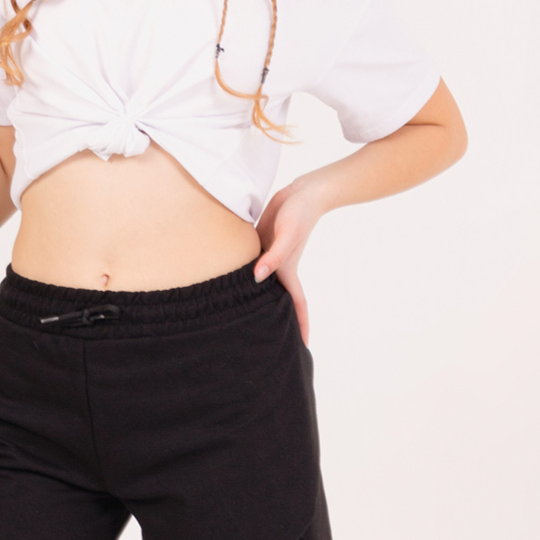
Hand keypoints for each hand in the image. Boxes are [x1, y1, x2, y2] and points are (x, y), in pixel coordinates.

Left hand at [253, 172, 325, 343]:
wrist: (301, 192)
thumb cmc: (299, 213)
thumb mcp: (287, 234)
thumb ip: (274, 256)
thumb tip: (258, 277)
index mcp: (288, 270)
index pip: (297, 304)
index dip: (301, 325)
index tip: (304, 347)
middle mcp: (278, 268)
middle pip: (277, 301)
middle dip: (279, 320)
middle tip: (271, 342)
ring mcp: (269, 257)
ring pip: (262, 285)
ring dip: (259, 301)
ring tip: (249, 320)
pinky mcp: (261, 245)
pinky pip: (252, 267)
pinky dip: (248, 278)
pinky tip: (236, 284)